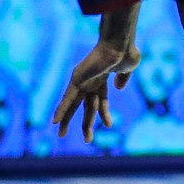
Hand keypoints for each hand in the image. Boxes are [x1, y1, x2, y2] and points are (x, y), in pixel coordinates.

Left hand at [54, 27, 140, 144]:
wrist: (120, 44)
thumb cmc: (126, 52)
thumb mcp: (128, 68)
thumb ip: (123, 78)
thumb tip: (118, 88)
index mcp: (102, 79)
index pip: (101, 101)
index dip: (104, 114)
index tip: (109, 126)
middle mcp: (90, 81)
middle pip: (86, 106)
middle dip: (85, 123)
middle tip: (86, 139)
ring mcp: (82, 80)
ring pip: (72, 104)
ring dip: (66, 120)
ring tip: (60, 134)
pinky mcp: (76, 80)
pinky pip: (67, 98)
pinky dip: (61, 110)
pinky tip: (55, 122)